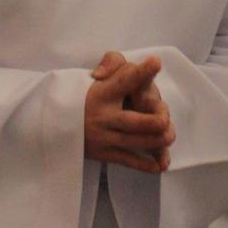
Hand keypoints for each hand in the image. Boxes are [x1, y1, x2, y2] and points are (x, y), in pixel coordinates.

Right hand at [85, 52, 174, 172]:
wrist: (58, 123)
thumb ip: (111, 63)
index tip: (156, 62)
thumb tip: (101, 74)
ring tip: (169, 136)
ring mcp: (103, 137)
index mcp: (104, 92)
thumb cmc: (90, 95)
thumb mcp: (100, 74)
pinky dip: (143, 164)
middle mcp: (103, 115)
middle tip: (165, 119)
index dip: (141, 73)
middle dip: (151, 121)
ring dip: (155, 141)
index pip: (124, 80)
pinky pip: (126, 160)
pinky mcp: (104, 153)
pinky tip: (158, 165)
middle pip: (131, 121)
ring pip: (133, 141)